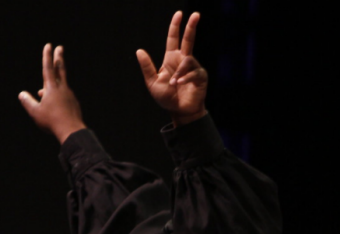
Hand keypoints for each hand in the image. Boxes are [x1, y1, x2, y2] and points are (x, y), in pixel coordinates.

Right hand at [19, 44, 85, 143]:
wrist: (71, 130)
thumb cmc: (51, 121)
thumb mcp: (35, 112)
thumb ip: (27, 102)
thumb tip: (21, 94)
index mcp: (52, 88)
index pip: (48, 68)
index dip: (47, 56)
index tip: (48, 45)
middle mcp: (62, 88)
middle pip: (60, 69)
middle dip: (59, 57)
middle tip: (60, 47)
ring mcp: (69, 95)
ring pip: (60, 85)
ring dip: (52, 86)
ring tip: (42, 94)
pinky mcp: (74, 103)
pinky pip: (63, 96)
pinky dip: (57, 97)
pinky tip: (54, 107)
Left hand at [136, 11, 207, 125]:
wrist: (179, 112)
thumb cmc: (166, 98)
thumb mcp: (152, 82)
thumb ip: (147, 67)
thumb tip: (139, 50)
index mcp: (171, 59)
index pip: (173, 38)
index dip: (175, 26)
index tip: (179, 14)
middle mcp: (183, 60)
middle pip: (188, 39)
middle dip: (191, 26)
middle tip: (196, 14)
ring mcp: (193, 68)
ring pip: (188, 60)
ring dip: (180, 71)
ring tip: (173, 84)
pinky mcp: (200, 76)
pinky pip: (194, 72)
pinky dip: (185, 78)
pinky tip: (180, 84)